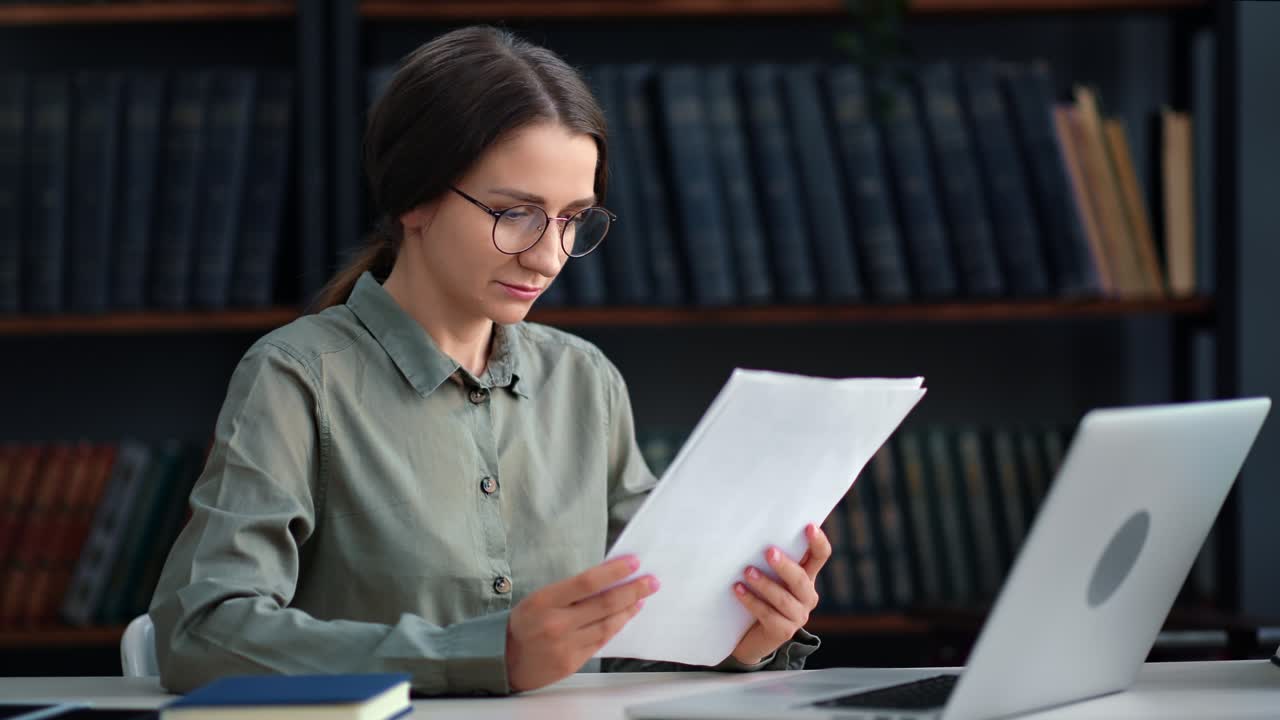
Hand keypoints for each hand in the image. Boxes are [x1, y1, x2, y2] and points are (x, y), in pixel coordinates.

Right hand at [506, 555, 658, 691]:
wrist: (505, 660)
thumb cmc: (524, 623)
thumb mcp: (540, 599)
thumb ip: (571, 591)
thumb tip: (607, 578)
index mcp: (545, 601)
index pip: (587, 582)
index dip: (614, 572)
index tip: (634, 563)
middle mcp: (556, 623)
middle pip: (604, 604)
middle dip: (633, 590)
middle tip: (651, 582)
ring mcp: (566, 645)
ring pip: (608, 624)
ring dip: (629, 609)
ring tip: (642, 597)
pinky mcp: (573, 662)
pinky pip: (602, 641)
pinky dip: (617, 626)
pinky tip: (626, 616)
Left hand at [730, 522, 830, 665]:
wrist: (748, 636)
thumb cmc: (758, 595)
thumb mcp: (768, 574)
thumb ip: (769, 558)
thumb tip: (754, 530)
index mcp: (807, 576)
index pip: (821, 556)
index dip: (818, 542)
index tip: (809, 526)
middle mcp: (807, 596)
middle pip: (801, 579)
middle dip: (785, 565)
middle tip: (768, 551)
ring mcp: (797, 616)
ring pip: (784, 599)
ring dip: (764, 584)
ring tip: (747, 572)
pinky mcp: (783, 632)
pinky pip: (768, 615)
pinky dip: (752, 601)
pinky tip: (738, 590)